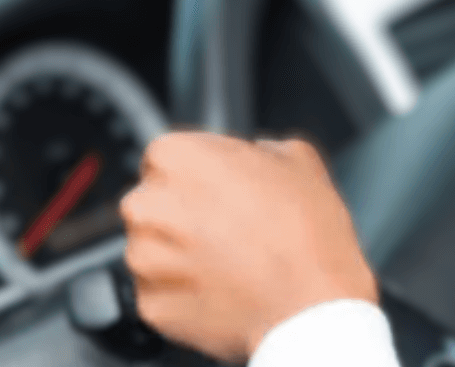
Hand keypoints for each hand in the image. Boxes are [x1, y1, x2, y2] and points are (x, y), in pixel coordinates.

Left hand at [120, 132, 375, 362]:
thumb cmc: (306, 233)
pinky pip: (161, 291)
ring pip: (153, 248)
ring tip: (229, 260)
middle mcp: (149, 204)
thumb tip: (257, 156)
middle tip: (229, 225)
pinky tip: (223, 287)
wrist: (310, 305)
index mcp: (178, 156)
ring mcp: (144, 259)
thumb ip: (261, 149)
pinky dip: (184, 291)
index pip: (167, 155)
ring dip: (180, 252)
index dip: (200, 171)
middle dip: (183, 211)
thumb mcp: (299, 160)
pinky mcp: (151, 303)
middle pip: (154, 201)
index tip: (222, 187)